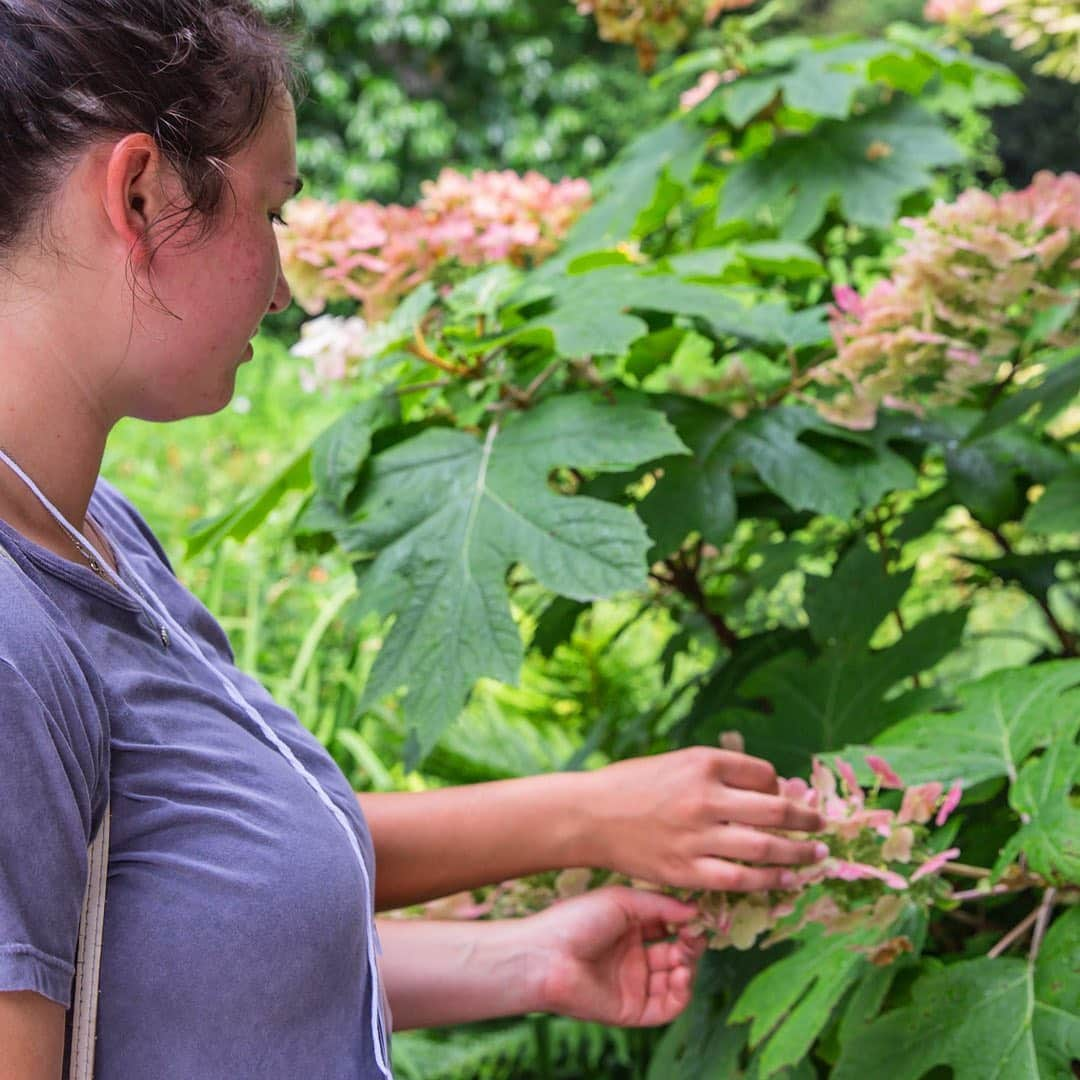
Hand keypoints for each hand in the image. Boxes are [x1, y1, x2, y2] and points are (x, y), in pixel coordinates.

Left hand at [526, 886, 705, 1027]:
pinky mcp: (631, 1010)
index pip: (668, 926)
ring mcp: (632, 983)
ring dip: (688, 967)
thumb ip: (661, 905)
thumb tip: (695, 911)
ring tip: (686, 955)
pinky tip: (682, 975)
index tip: (699, 914)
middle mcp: (632, 955)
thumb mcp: (622, 901)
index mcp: (628, 927)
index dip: (685, 921)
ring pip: (674, 980)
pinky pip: (665, 1008)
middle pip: (675, 953)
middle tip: (697, 935)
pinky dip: (680, 994)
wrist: (546, 956)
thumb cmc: (577, 920)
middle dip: (691, 944)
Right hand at [582, 747, 826, 891]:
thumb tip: (771, 789)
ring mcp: (697, 837)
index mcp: (703, 763)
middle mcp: (704, 797)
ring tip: (815, 855)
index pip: (764, 774)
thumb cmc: (633, 785)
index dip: (780, 787)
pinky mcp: (686, 871)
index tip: (785, 798)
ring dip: (798, 853)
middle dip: (807, 820)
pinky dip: (769, 880)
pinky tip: (784, 880)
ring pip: (766, 848)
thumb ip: (719, 774)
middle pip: (776, 811)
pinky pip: (740, 879)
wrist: (589, 815)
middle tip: (821, 825)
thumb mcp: (677, 763)